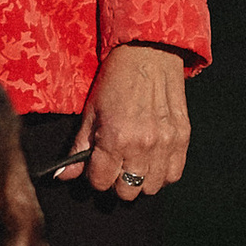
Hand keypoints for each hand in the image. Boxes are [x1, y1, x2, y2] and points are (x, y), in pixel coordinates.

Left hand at [54, 43, 188, 199]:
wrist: (149, 54)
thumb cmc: (116, 80)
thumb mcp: (91, 112)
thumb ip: (78, 147)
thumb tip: (62, 176)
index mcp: (115, 138)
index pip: (101, 182)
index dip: (95, 177)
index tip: (96, 167)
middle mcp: (142, 146)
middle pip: (126, 191)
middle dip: (116, 184)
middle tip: (114, 167)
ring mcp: (165, 144)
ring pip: (151, 188)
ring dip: (139, 181)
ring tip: (133, 165)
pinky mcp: (182, 138)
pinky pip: (173, 175)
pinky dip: (161, 175)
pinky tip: (151, 162)